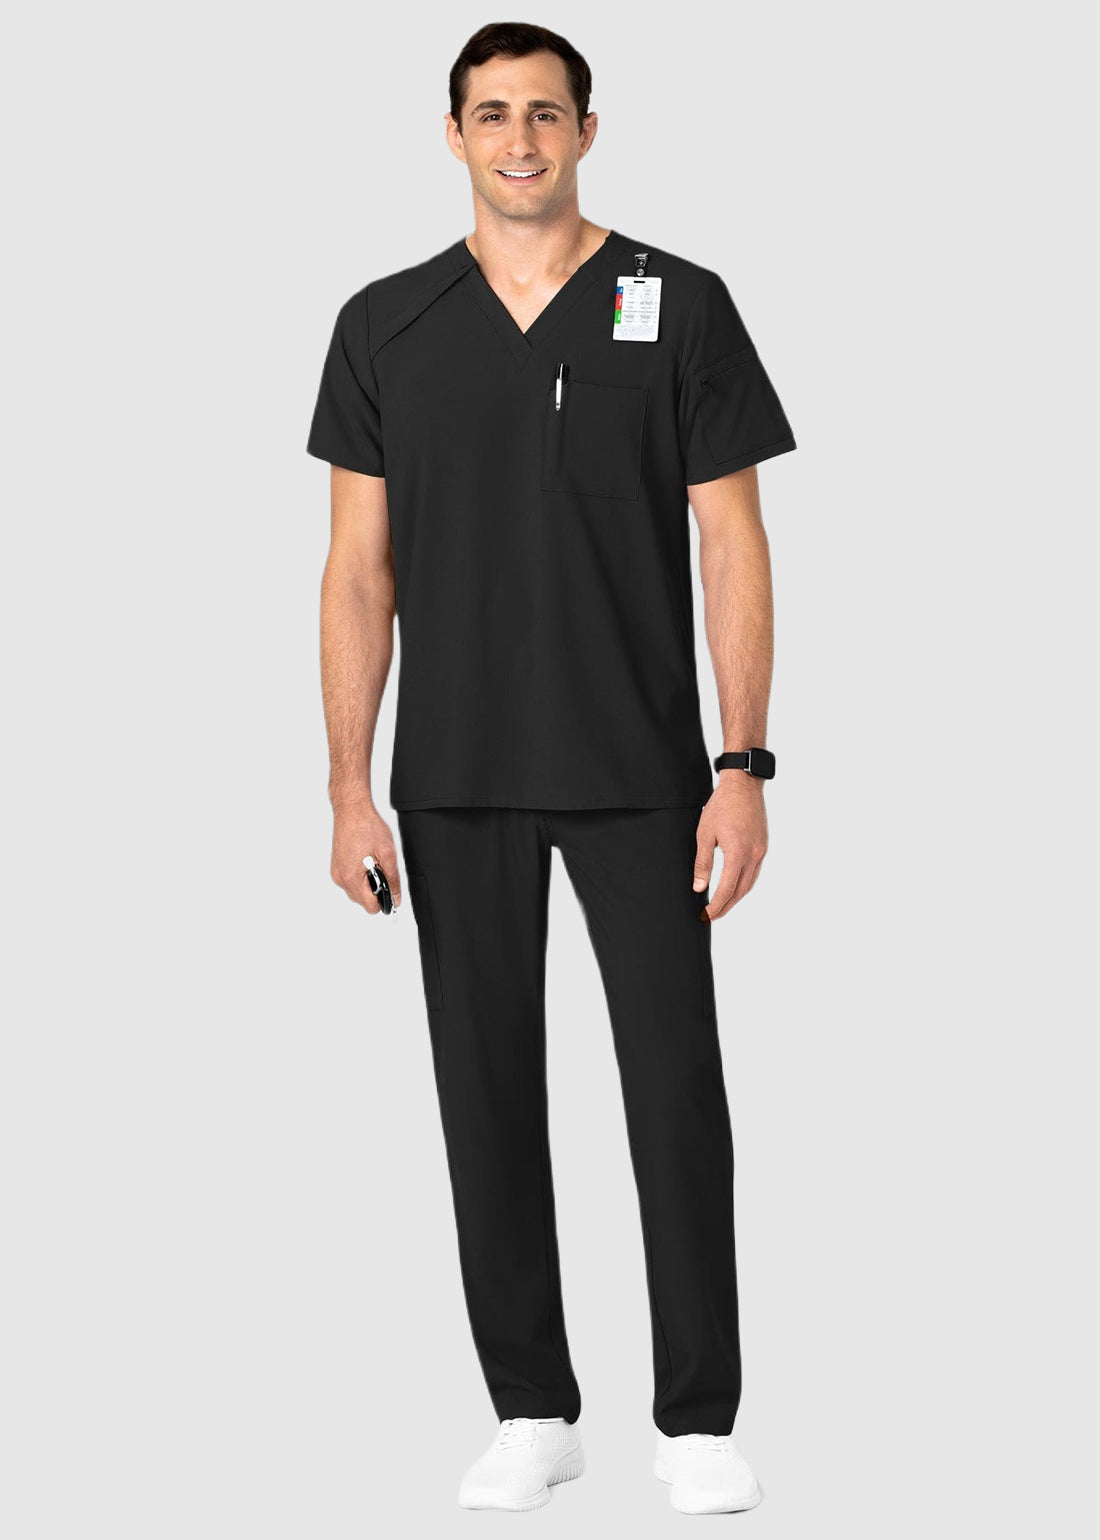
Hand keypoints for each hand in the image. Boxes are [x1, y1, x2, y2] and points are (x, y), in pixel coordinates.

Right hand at [330, 797, 402, 914]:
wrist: (352, 810)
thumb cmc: (366, 827)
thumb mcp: (388, 854)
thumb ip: (393, 879)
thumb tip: (395, 898)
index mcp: (351, 877)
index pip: (370, 907)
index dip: (383, 900)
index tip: (390, 889)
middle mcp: (340, 878)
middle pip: (363, 901)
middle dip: (375, 889)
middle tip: (380, 868)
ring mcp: (337, 872)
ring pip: (357, 891)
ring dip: (367, 883)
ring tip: (373, 862)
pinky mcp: (336, 867)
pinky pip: (351, 881)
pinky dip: (360, 876)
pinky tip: (365, 860)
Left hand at [693, 776, 768, 922]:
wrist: (743, 786)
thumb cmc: (721, 806)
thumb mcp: (704, 834)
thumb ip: (702, 863)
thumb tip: (699, 887)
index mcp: (737, 854)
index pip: (726, 890)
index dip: (716, 906)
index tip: (706, 915)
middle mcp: (753, 856)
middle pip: (740, 892)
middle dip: (725, 907)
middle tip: (712, 916)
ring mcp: (761, 851)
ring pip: (749, 884)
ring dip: (735, 898)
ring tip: (722, 906)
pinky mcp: (763, 846)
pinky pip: (754, 873)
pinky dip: (744, 885)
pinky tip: (734, 887)